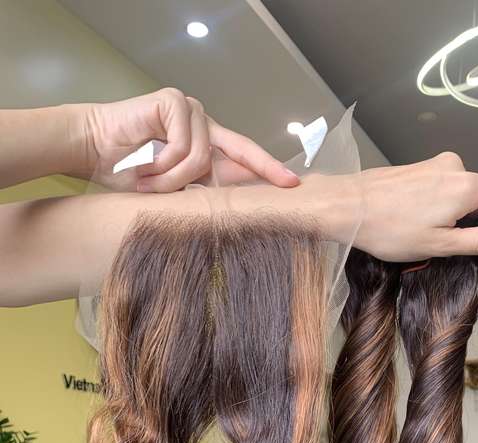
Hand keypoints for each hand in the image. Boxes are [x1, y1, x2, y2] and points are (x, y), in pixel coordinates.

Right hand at [80, 88, 298, 191]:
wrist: (92, 150)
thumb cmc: (128, 173)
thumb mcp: (173, 190)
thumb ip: (200, 193)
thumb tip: (235, 214)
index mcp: (207, 146)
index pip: (244, 157)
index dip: (269, 170)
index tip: (294, 184)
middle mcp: (204, 125)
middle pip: (241, 151)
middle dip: (261, 170)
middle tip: (288, 184)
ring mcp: (191, 111)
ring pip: (202, 159)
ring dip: (173, 180)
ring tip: (148, 183)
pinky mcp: (175, 102)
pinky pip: (185, 147)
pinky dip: (164, 165)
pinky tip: (144, 163)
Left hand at [352, 152, 477, 259]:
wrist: (346, 206)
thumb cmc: (391, 230)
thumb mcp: (441, 245)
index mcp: (467, 186)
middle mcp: (456, 166)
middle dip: (474, 217)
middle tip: (446, 240)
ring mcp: (436, 163)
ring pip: (461, 190)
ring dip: (452, 212)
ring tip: (422, 230)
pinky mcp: (419, 166)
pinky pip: (442, 185)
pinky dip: (436, 203)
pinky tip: (411, 217)